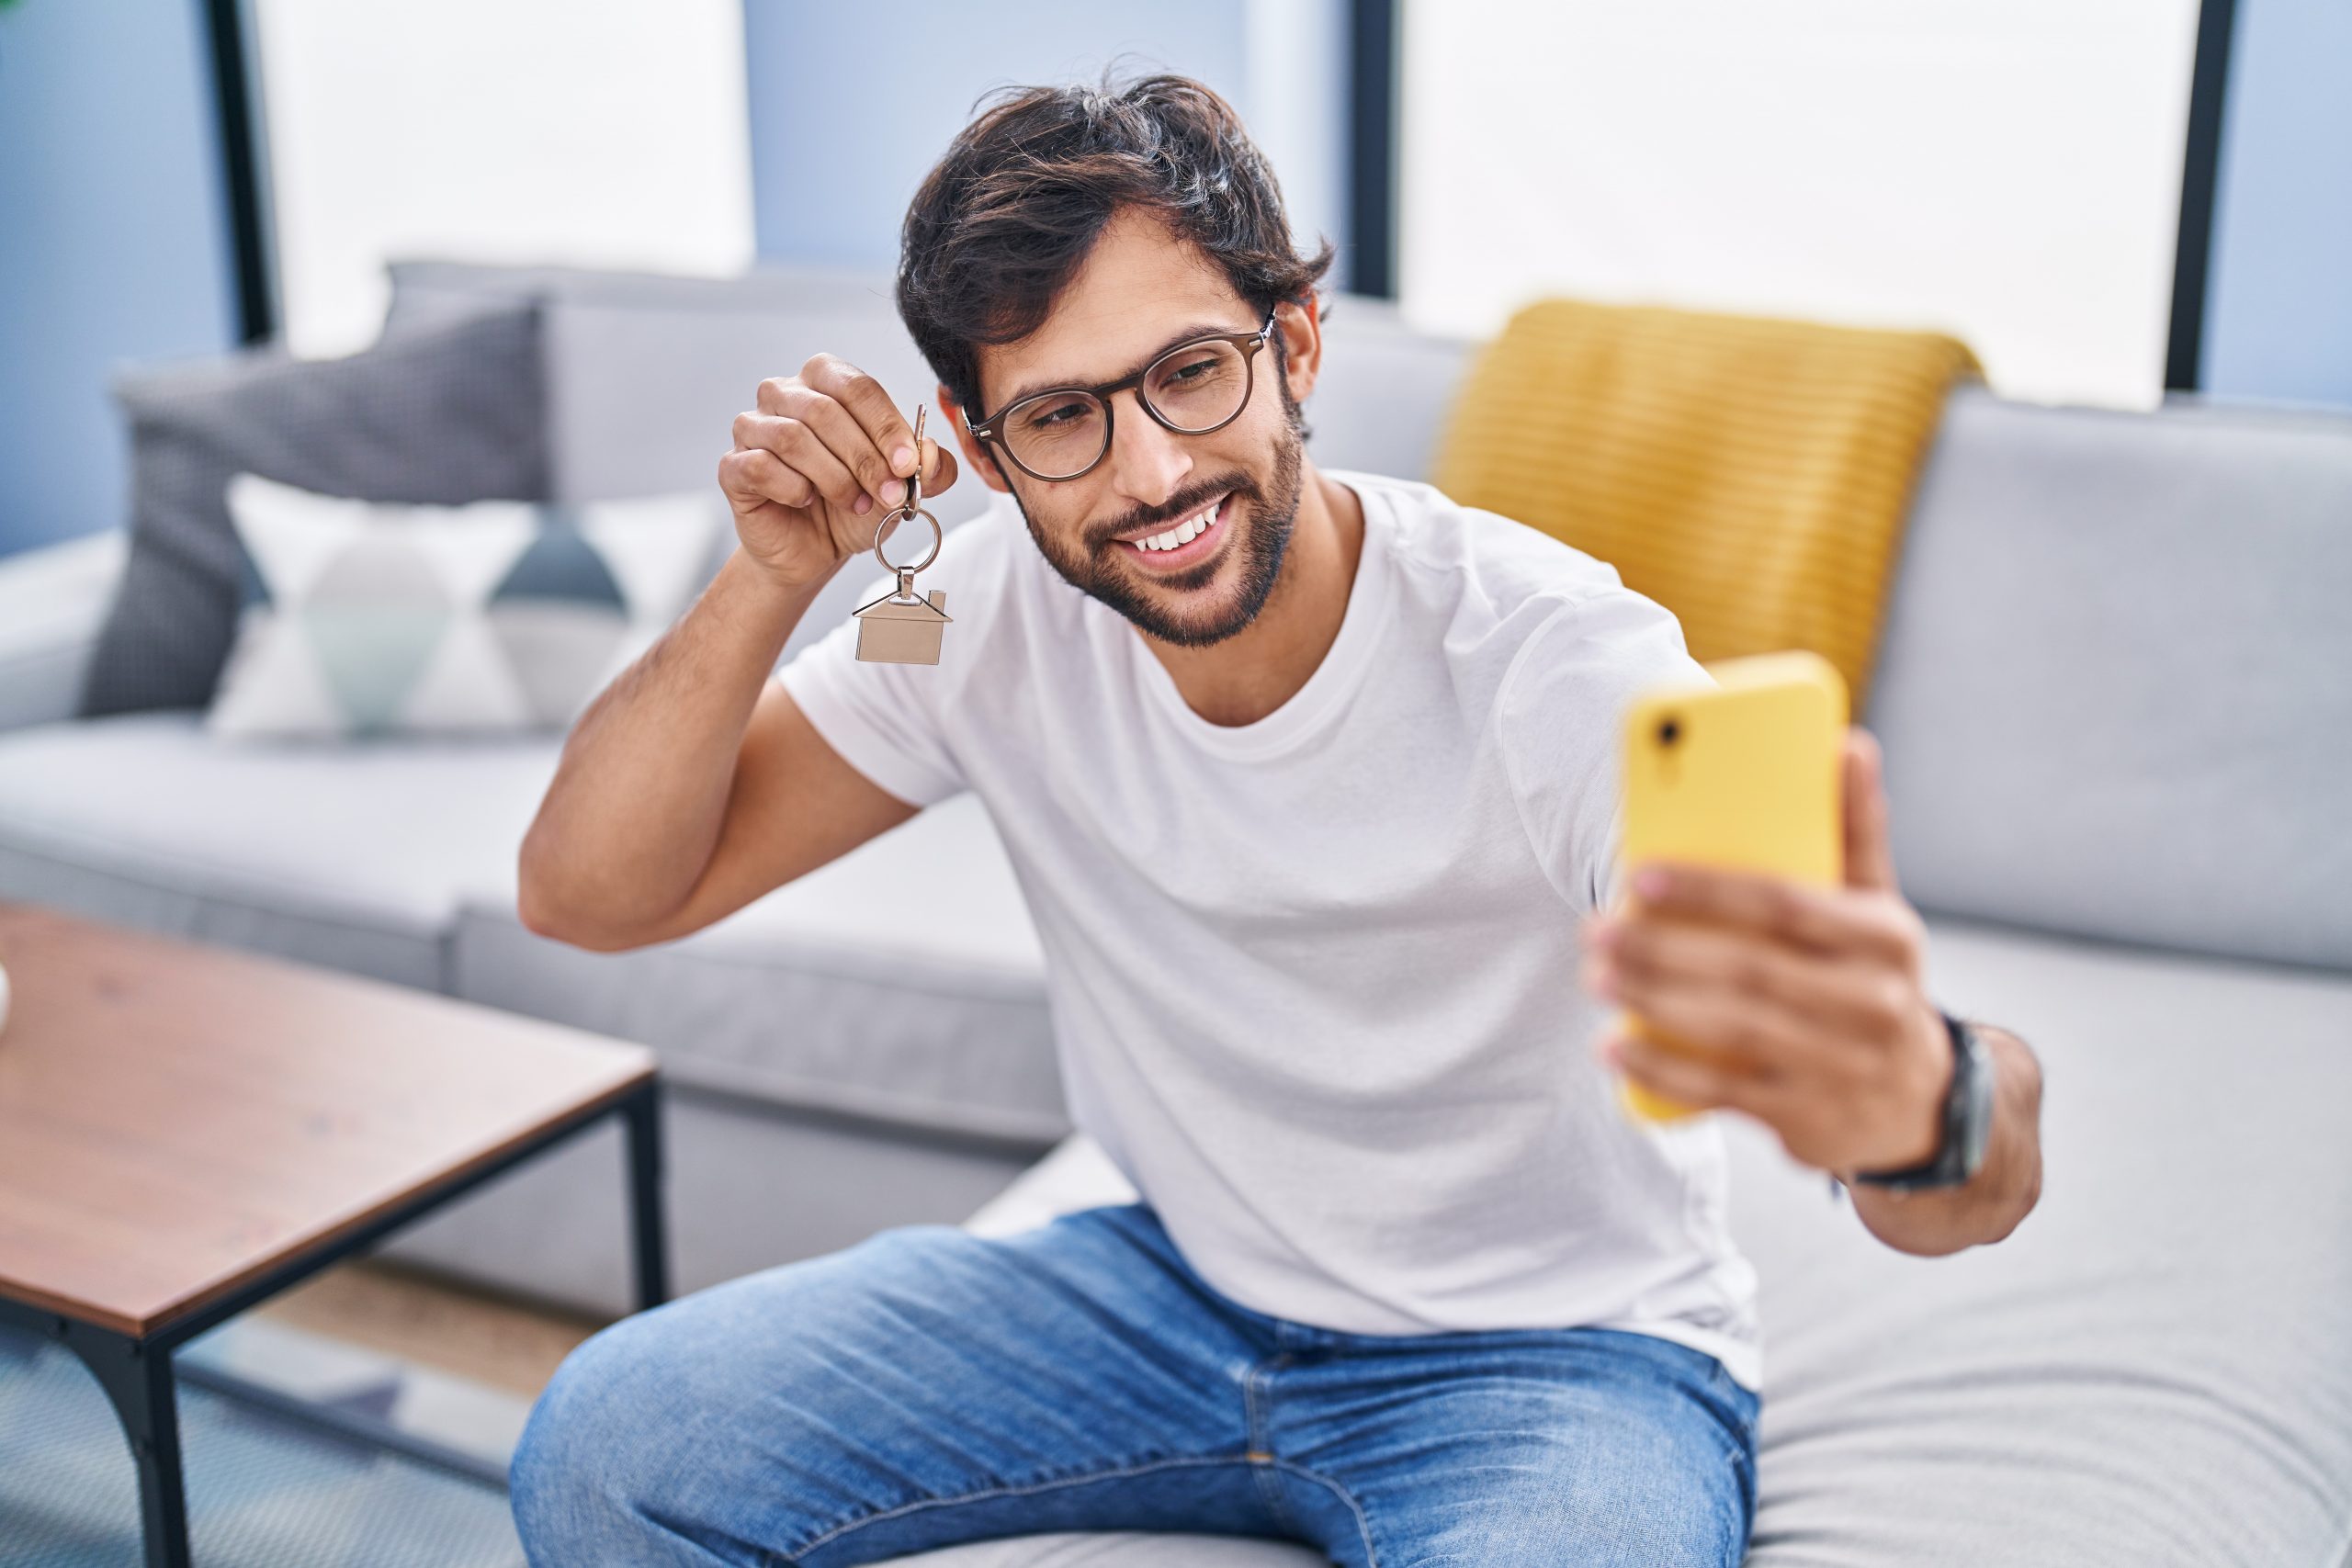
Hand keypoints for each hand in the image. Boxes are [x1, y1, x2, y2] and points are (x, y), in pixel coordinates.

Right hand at [718, 355, 957, 590]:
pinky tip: (807, 500)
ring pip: (792, 438)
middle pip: (824, 411)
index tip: (908, 466)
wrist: (815, 548)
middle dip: (865, 458)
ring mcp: (752, 427)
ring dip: (834, 477)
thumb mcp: (902, 487)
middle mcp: (783, 394)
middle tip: (888, 495)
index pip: (856, 387)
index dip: (886, 426)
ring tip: (855, 502)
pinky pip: (760, 467)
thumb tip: (931, 453)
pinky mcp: (733, 465)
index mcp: (825, 381)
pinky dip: (793, 488)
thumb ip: (928, 469)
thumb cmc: (854, 503)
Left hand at [1580, 727, 1951, 1177]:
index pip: (1784, 904)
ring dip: (1651, 1001)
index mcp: (1883, 936)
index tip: (1638, 875)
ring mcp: (1839, 1065)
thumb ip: (1855, 830)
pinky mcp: (1805, 1116)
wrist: (1920, 1102)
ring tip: (1596, 976)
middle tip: (1595, 929)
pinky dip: (1661, 1067)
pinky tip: (1612, 1045)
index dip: (1709, 890)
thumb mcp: (1878, 908)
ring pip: (1730, 1028)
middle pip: (1747, 969)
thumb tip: (1848, 741)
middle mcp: (1870, 1002)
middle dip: (1660, 949)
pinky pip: (1722, 1089)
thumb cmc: (1875, 980)